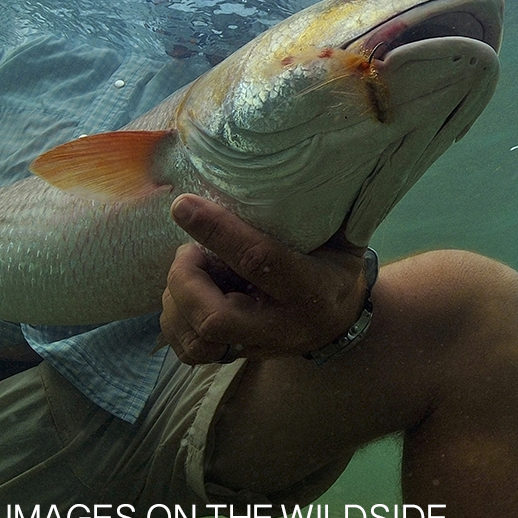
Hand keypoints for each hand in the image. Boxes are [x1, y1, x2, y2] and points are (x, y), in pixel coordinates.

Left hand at [160, 194, 368, 363]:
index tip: (184, 205)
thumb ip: (328, 207)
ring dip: (176, 299)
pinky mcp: (234, 358)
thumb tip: (318, 159)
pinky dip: (174, 319)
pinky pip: (188, 351)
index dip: (218, 232)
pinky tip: (186, 294)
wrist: (339, 323)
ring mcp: (256, 348)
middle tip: (189, 251)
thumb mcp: (343, 236)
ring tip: (190, 269)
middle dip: (186, 280)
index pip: (259, 260)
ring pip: (196, 339)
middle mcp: (282, 326)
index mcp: (311, 288)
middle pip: (215, 319)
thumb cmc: (334, 265)